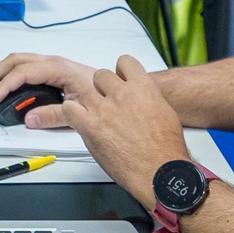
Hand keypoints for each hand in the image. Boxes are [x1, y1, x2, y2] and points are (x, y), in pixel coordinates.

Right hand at [0, 53, 101, 129]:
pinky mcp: (53, 71)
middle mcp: (54, 63)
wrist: (118, 92)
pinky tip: (7, 85)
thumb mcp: (79, 110)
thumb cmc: (103, 97)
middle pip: (16, 60)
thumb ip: (54, 115)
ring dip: (2, 72)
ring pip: (20, 61)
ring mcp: (53, 66)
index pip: (24, 73)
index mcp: (59, 69)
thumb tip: (30, 118)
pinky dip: (12, 74)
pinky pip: (27, 67)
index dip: (6, 85)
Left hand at [59, 57, 190, 207]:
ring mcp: (104, 109)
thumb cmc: (165, 148)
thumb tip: (139, 95)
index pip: (124, 62)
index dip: (119, 72)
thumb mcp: (164, 111)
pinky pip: (69, 109)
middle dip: (102, 89)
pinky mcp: (90, 126)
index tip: (118, 80)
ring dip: (88, 104)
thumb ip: (147, 97)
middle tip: (106, 104)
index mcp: (143, 87)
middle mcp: (122, 94)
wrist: (159, 171)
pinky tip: (81, 122)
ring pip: (85, 93)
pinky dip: (72, 115)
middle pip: (100, 76)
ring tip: (97, 119)